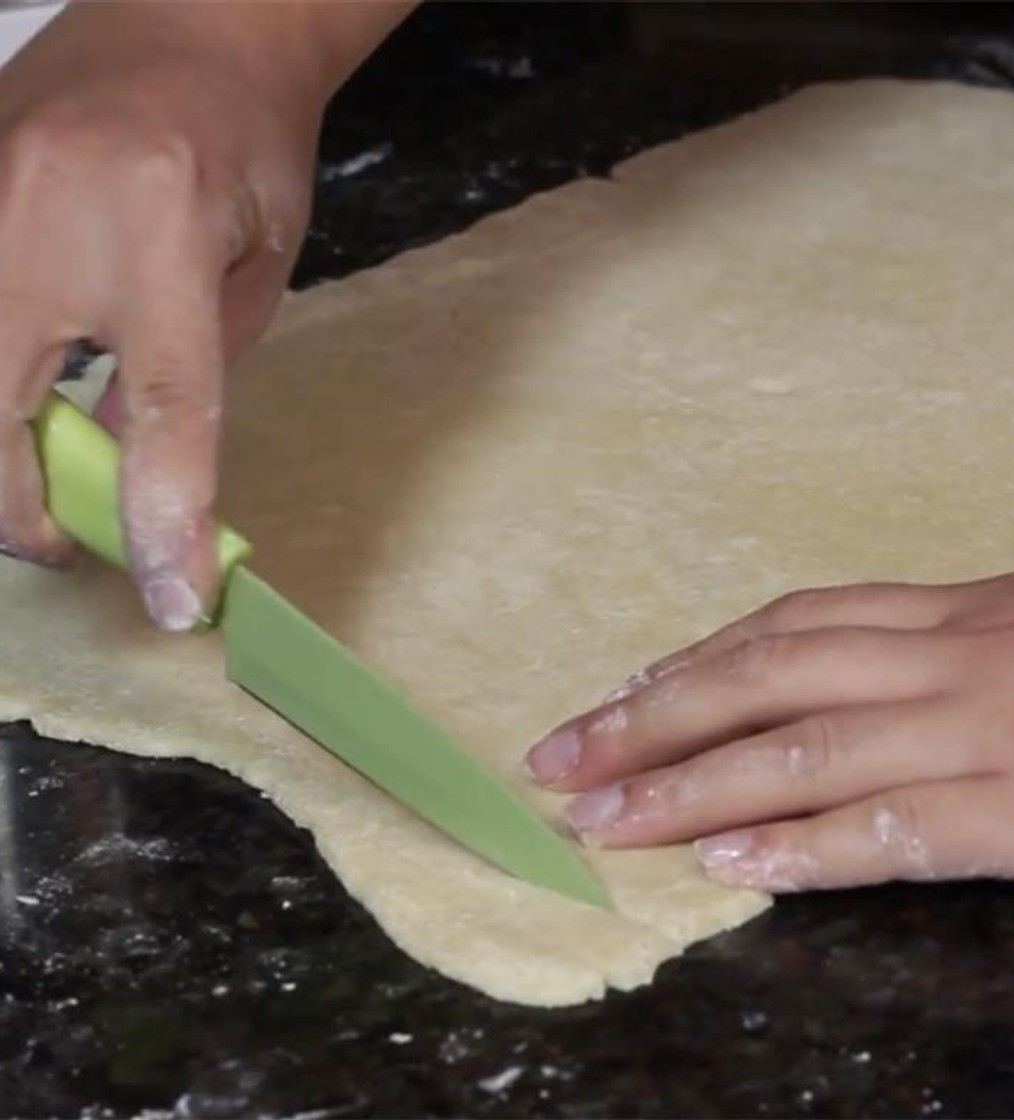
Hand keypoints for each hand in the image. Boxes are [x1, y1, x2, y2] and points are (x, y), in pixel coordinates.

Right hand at [0, 2, 406, 627]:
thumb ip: (191, 373)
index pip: (163, 405)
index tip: (172, 592)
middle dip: (20, 508)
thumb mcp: (252, 266)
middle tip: (65, 540)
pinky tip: (18, 396)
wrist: (188, 20)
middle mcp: (43, 209)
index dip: (165, 514)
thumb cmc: (245, 143)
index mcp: (161, 223)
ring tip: (34, 485)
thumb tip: (135, 478)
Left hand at [527, 543, 1013, 899]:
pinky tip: (729, 871)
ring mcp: (995, 732)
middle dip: (654, 717)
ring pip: (805, 753)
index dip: (706, 657)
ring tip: (600, 821)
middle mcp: (967, 657)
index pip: (807, 623)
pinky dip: (801, 851)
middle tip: (561, 756)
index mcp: (987, 607)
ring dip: (689, 789)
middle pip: (771, 675)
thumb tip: (992, 611)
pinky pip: (893, 832)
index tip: (631, 687)